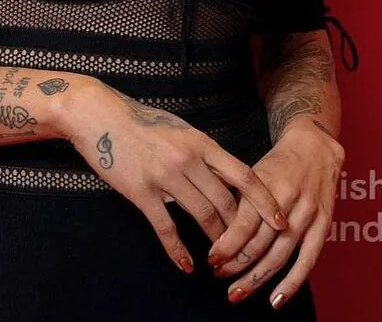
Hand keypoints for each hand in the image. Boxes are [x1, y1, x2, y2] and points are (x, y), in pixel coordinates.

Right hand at [61, 79, 289, 274]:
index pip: (243, 175)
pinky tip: (186, 265)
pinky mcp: (142, 192)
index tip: (281, 220)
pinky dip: (178, 250)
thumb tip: (225, 173)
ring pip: (202, 217)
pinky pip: (166, 227)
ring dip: (217, 242)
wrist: (101, 116)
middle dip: (241, 229)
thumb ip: (202, 151)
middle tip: (251, 249)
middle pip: (226, 202)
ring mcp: (164, 176)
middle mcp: (187, 159)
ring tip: (224, 258)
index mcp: (201, 142)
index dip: (265, 201)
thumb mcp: (180, 129)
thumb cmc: (142, 121)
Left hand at [206, 117, 343, 306]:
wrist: (315, 146)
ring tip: (238, 291)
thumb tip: (215, 229)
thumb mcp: (252, 172)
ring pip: (280, 254)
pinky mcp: (323, 224)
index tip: (212, 259)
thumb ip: (237, 199)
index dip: (227, 245)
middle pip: (260, 243)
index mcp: (265, 184)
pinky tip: (276, 300)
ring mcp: (307, 213)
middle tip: (219, 276)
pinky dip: (292, 282)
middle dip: (237, 264)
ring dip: (257, 278)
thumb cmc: (278, 163)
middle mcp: (286, 199)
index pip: (244, 223)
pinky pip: (308, 259)